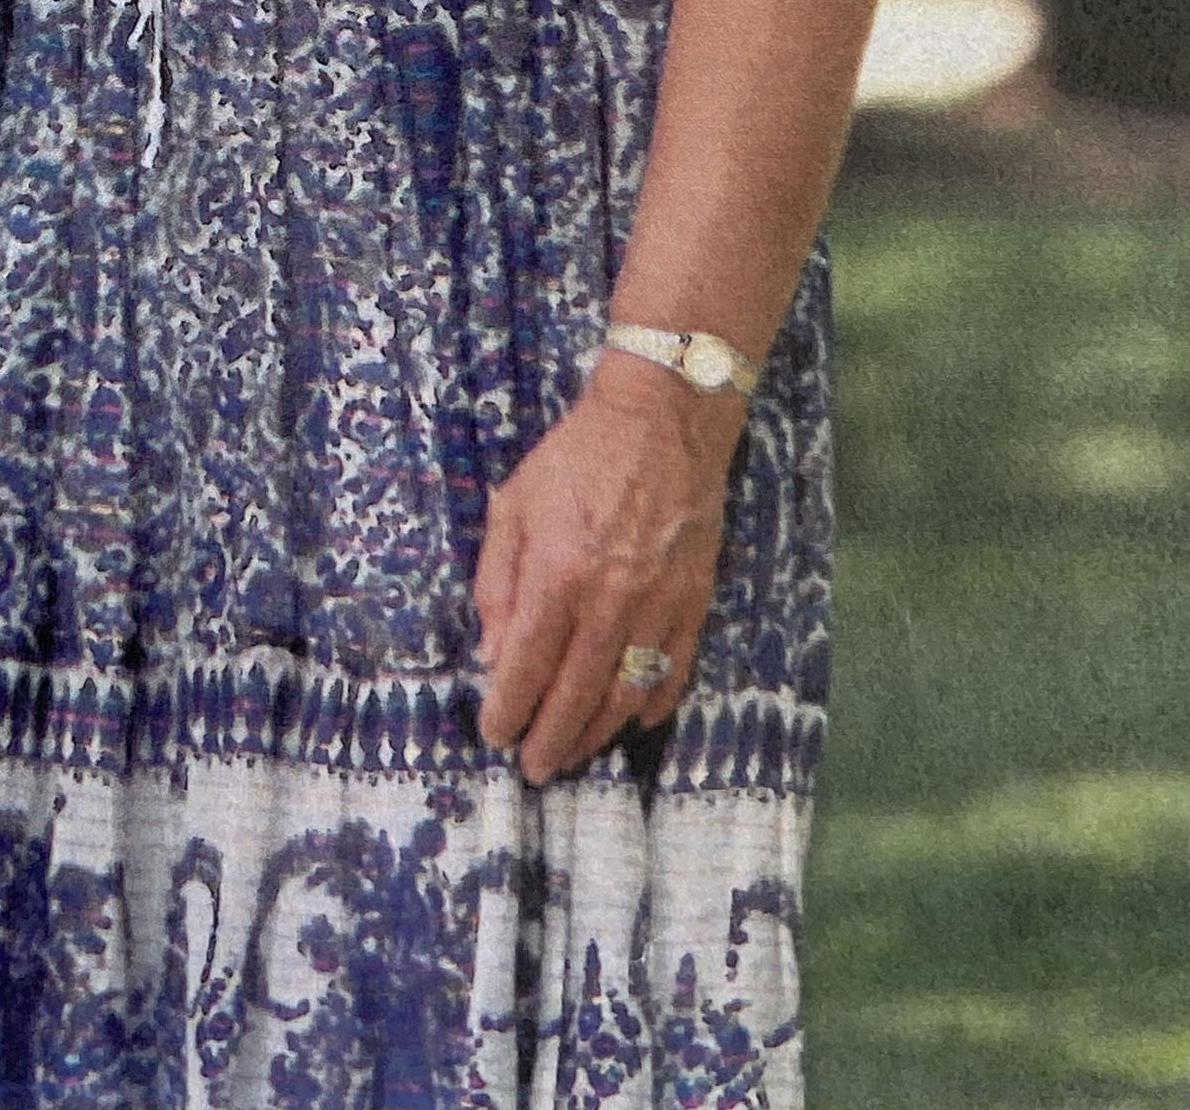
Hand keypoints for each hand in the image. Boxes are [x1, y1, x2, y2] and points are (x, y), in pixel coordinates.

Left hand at [472, 354, 739, 781]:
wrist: (660, 421)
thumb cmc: (575, 459)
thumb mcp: (514, 506)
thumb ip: (498, 583)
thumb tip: (495, 655)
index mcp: (558, 571)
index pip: (528, 664)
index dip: (509, 709)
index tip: (495, 735)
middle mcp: (610, 598)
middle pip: (577, 693)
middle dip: (550, 739)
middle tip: (534, 768)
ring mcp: (659, 604)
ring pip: (625, 693)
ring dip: (596, 733)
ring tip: (573, 753)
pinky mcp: (694, 601)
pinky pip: (674, 671)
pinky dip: (652, 704)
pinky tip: (631, 721)